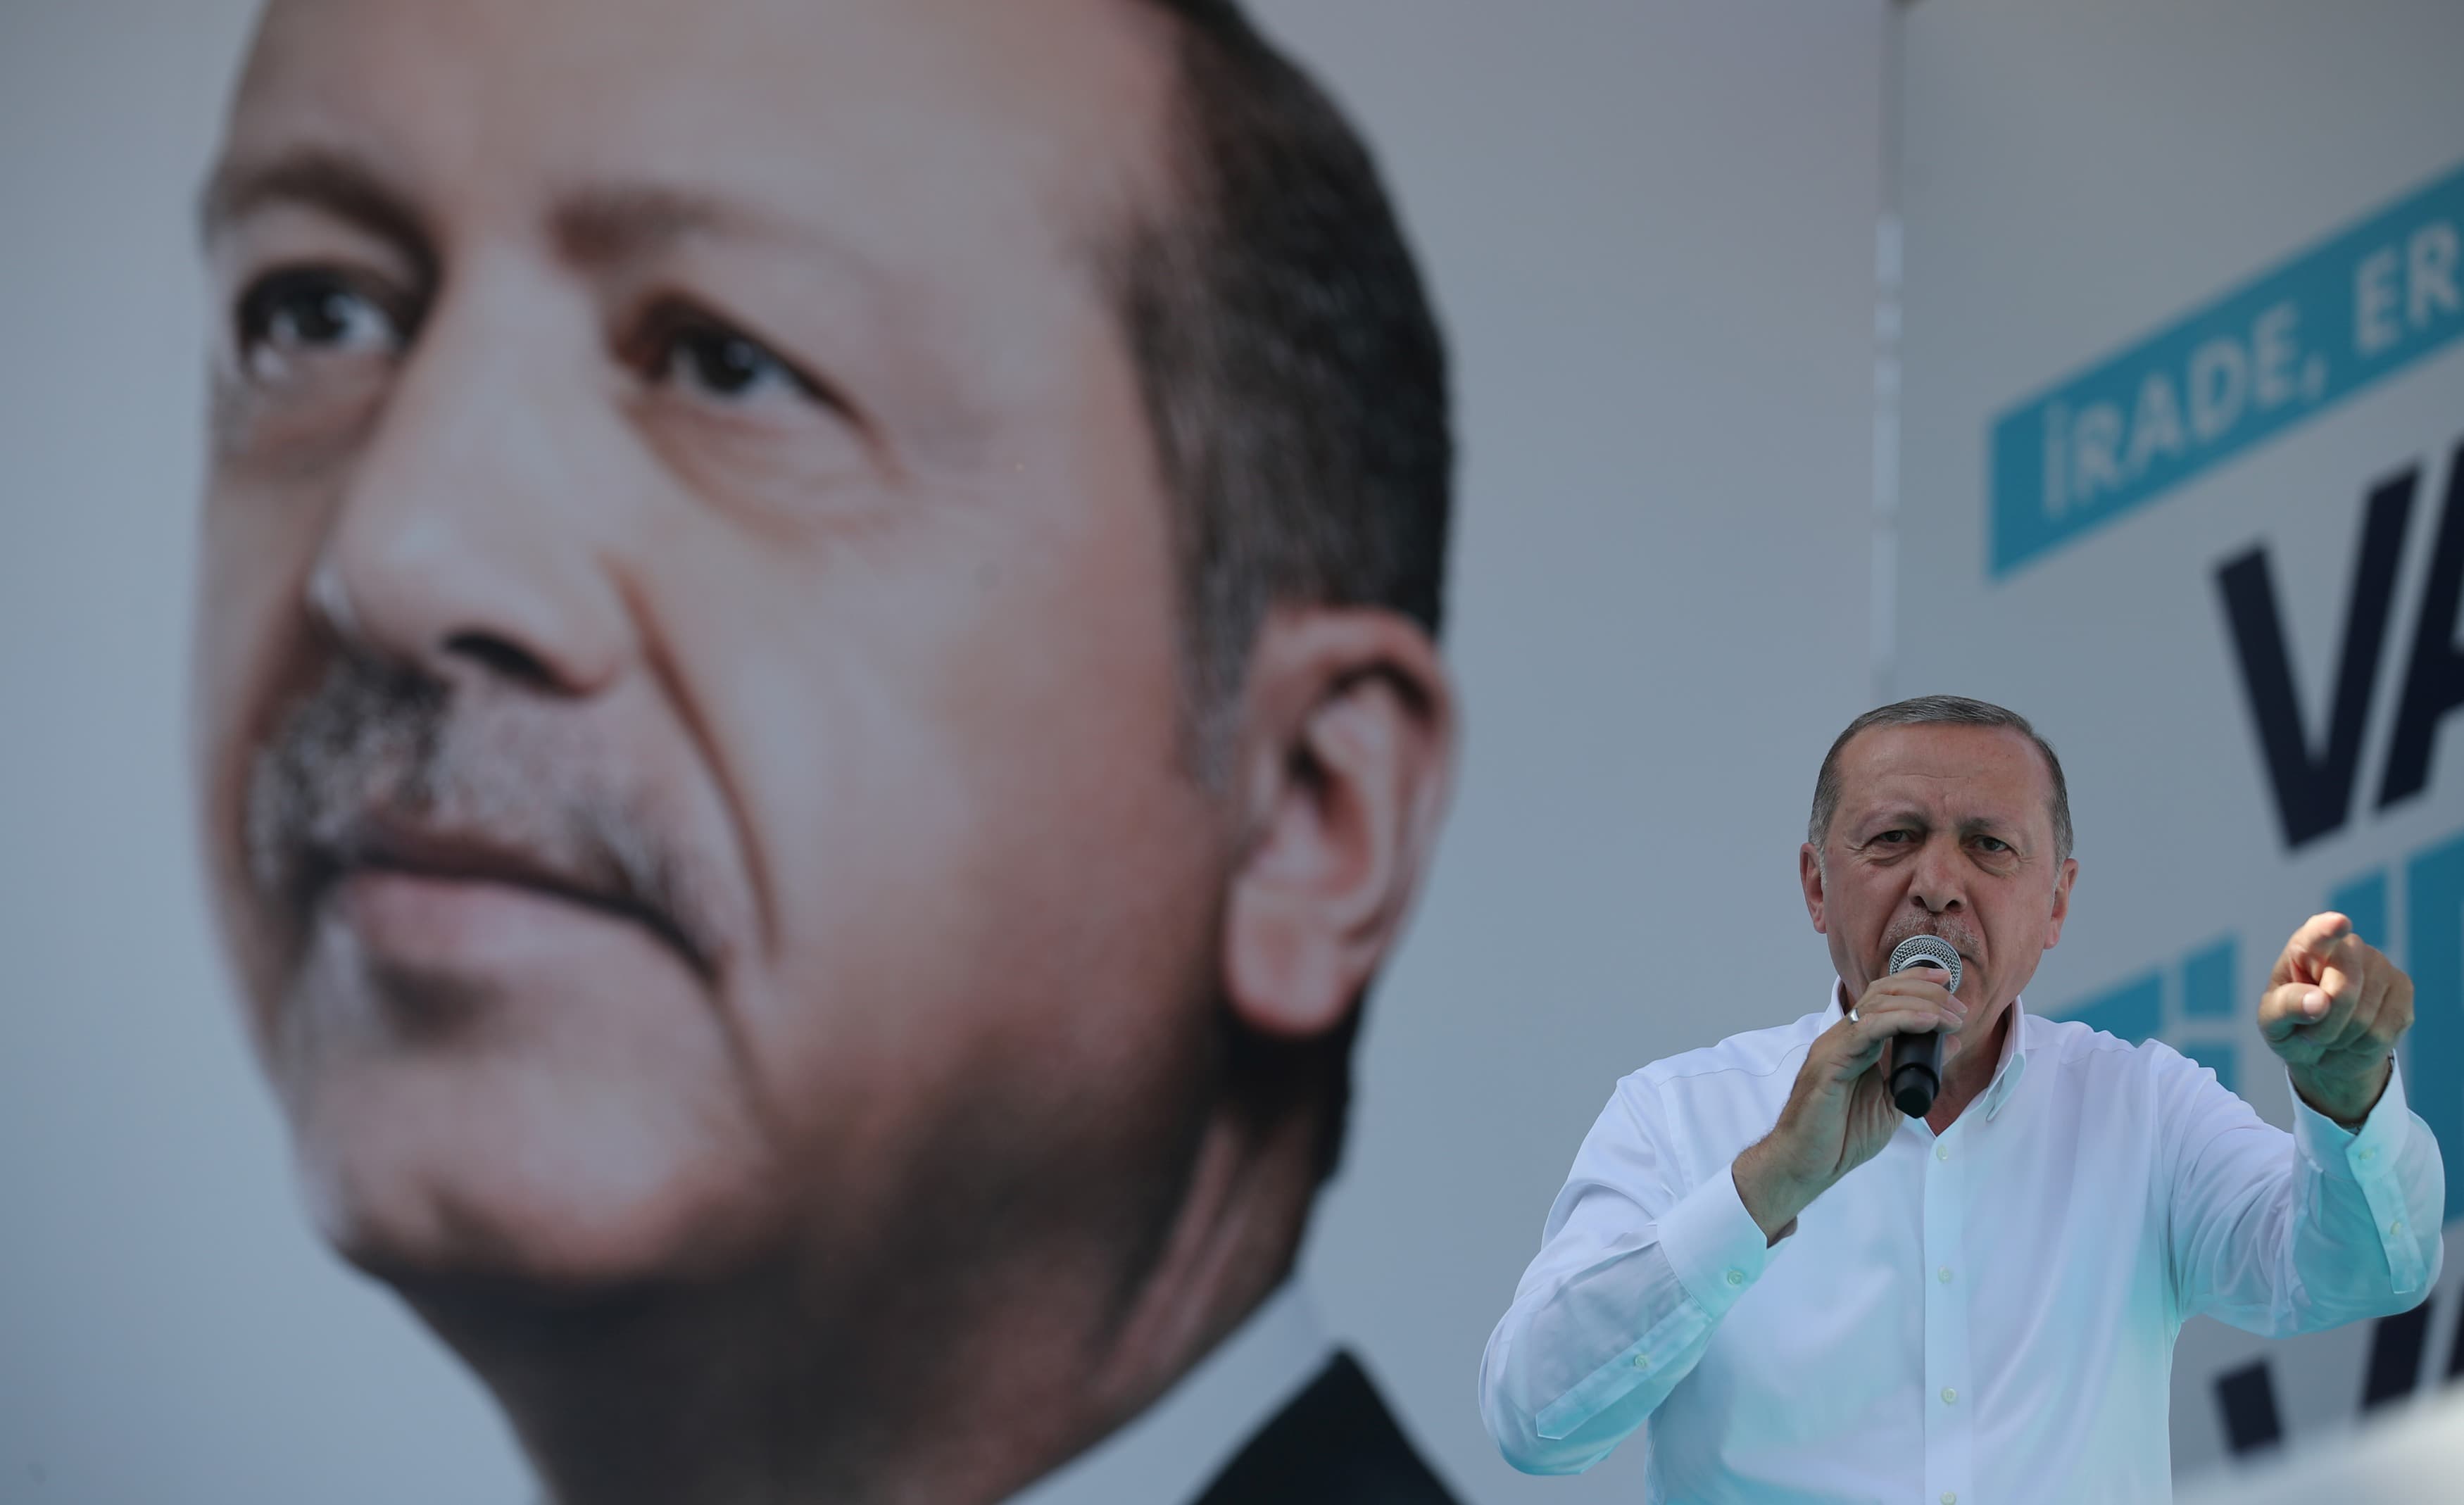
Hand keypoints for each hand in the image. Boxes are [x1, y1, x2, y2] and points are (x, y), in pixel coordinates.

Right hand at [1733, 975, 1965, 1241]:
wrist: (1808, 1164)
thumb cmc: (1841, 1136)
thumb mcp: (1892, 1099)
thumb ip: (1917, 1071)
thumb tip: (1948, 1043)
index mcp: (1855, 1043)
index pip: (1883, 997)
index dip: (1915, 982)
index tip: (1948, 982)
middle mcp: (1842, 1037)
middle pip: (1882, 992)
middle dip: (1925, 990)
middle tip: (1958, 1008)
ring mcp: (1833, 1047)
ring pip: (1876, 1005)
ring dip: (1920, 1005)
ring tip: (1950, 1018)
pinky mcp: (1829, 1063)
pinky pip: (1865, 1030)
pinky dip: (1899, 1021)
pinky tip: (1925, 1023)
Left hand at [2260, 912, 2411, 1125]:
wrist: (2325, 1048)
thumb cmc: (2292, 1026)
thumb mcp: (2272, 1021)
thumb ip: (2286, 1007)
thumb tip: (2319, 1002)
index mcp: (2306, 946)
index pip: (2317, 935)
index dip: (2328, 931)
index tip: (2338, 923)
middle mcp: (2349, 947)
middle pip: (2342, 992)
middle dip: (2322, 1025)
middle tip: (2309, 1033)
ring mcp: (2381, 965)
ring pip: (2364, 1019)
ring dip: (2341, 1039)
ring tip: (2332, 1034)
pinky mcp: (2403, 990)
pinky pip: (2382, 1033)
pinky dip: (2362, 1047)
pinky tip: (2354, 1038)